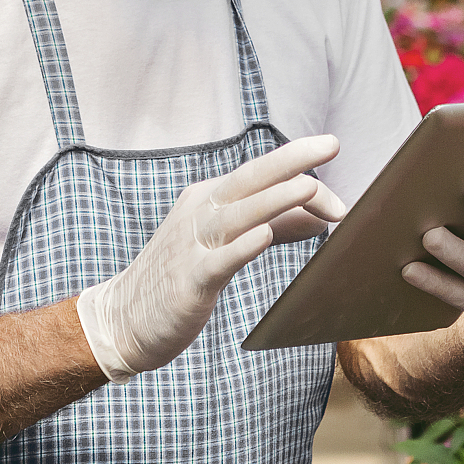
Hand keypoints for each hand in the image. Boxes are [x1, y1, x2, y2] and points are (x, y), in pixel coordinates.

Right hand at [76, 135, 342, 380]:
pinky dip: (241, 247)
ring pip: (238, 215)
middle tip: (331, 144)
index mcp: (210, 199)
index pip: (262, 177)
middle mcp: (201, 212)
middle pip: (250, 179)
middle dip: (292, 160)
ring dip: (275, 199)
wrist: (124, 320)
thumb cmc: (182, 275)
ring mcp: (192, 245)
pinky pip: (218, 260)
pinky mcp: (189, 281)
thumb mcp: (228, 241)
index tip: (339, 199)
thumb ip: (274, 226)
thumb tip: (320, 214)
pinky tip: (263, 237)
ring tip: (309, 187)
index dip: (302, 177)